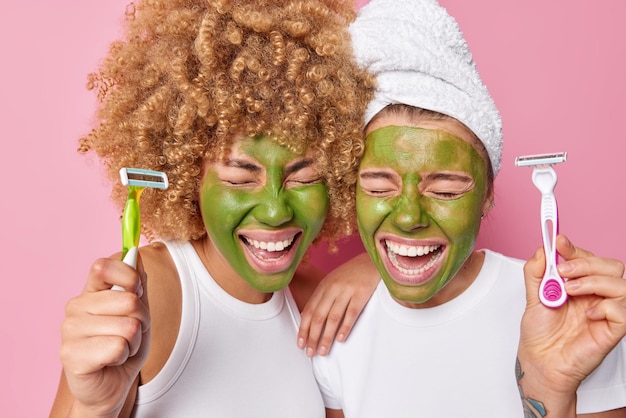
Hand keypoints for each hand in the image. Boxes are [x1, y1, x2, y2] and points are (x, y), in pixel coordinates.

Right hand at [59, 252, 150, 416]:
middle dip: (141, 321)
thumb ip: (137, 284)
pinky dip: (123, 356)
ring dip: (133, 342)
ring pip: (127, 326)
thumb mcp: (139, 313)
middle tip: (128, 334)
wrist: (111, 385)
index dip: (129, 276)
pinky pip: (117, 347)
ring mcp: (70, 330)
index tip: (136, 292)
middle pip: (128, 300)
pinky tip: (110, 361)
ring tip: (119, 348)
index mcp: (91, 291)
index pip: (104, 266)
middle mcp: (76, 307)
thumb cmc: (123, 347)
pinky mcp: (71, 354)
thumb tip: (137, 256)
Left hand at [297, 252, 378, 356]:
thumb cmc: (352, 275)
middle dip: (312, 337)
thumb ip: (323, 298)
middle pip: (318, 316)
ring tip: (323, 351)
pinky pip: (351, 313)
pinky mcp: (361, 293)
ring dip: (326, 337)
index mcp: (323, 287)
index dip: (303, 329)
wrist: (372, 261)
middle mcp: (332, 288)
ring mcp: (346, 290)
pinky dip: (345, 327)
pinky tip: (340, 339)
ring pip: (333, 317)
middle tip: (310, 353)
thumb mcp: (333, 282)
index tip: (300, 344)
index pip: (308, 310)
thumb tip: (310, 319)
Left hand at [518, 234, 625, 397]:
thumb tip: (542, 249)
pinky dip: (606, 306)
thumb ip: (537, 272)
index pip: (589, 258)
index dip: (575, 248)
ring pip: (621, 283)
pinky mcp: (614, 329)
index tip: (557, 240)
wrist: (540, 361)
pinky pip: (624, 310)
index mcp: (580, 284)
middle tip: (563, 271)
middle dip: (586, 262)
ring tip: (569, 291)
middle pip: (611, 266)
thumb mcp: (532, 296)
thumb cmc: (540, 333)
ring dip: (594, 281)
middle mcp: (597, 295)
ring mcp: (607, 311)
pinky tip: (588, 314)